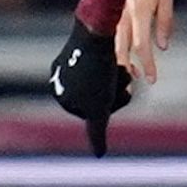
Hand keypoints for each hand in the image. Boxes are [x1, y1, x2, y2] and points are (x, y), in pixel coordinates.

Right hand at [48, 23, 130, 155]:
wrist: (97, 31)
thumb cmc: (99, 71)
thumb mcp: (99, 107)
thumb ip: (97, 132)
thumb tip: (99, 155)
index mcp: (59, 94)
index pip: (93, 112)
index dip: (113, 104)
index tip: (122, 92)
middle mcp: (59, 79)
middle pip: (96, 96)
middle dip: (115, 91)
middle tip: (126, 78)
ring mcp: (68, 62)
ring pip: (100, 80)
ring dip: (116, 78)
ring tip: (124, 68)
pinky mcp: (79, 47)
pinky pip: (98, 63)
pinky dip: (111, 64)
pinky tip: (118, 58)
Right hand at [114, 0, 173, 82]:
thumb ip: (165, 23)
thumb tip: (163, 45)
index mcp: (139, 13)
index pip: (141, 46)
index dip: (147, 64)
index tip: (151, 77)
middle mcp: (124, 16)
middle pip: (123, 49)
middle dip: (130, 67)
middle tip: (139, 78)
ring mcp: (115, 15)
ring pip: (114, 44)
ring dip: (121, 60)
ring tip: (130, 70)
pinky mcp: (111, 13)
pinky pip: (112, 36)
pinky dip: (116, 48)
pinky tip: (121, 54)